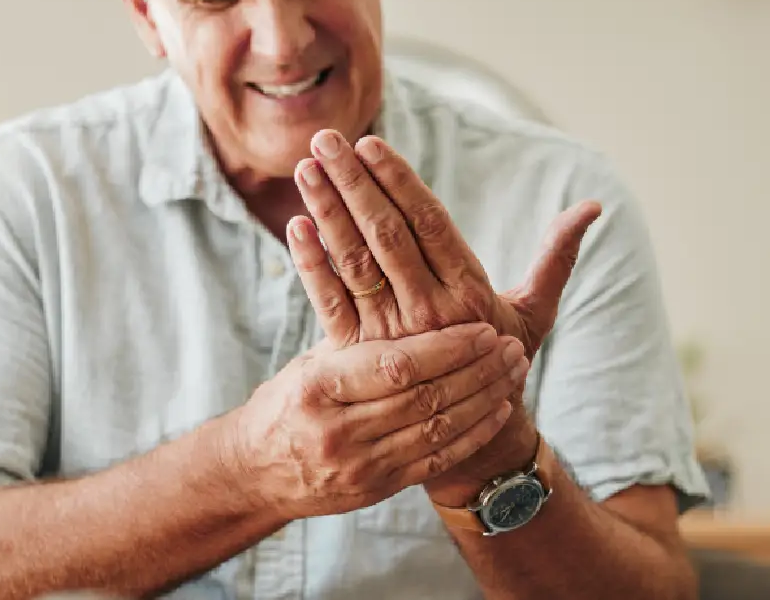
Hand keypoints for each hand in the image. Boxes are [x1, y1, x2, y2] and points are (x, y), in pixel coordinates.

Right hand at [231, 323, 527, 521]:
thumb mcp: (312, 362)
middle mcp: (338, 429)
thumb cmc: (289, 401)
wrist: (256, 471)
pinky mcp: (375, 489)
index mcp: (320, 386)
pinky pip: (435, 461)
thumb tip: (401, 279)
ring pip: (437, 430)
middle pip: (424, 398)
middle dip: (475, 371)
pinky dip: (472, 434)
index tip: (481, 329)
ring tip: (512, 371)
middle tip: (509, 346)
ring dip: (483, 398)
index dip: (446, 348)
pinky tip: (497, 409)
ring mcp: (358, 465)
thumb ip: (358, 336)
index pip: (395, 366)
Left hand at [287, 130, 602, 390]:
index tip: (372, 145)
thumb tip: (594, 207)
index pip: (429, 225)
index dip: (399, 183)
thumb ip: (557, 257)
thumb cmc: (503, 364)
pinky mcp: (361, 358)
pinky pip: (332, 305)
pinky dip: (312, 266)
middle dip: (354, 184)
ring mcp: (392, 336)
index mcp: (470, 294)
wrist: (471, 443)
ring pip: (356, 264)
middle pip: (386, 237)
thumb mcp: (535, 313)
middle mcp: (429, 313)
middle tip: (327, 139)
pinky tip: (296, 228)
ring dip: (328, 213)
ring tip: (306, 169)